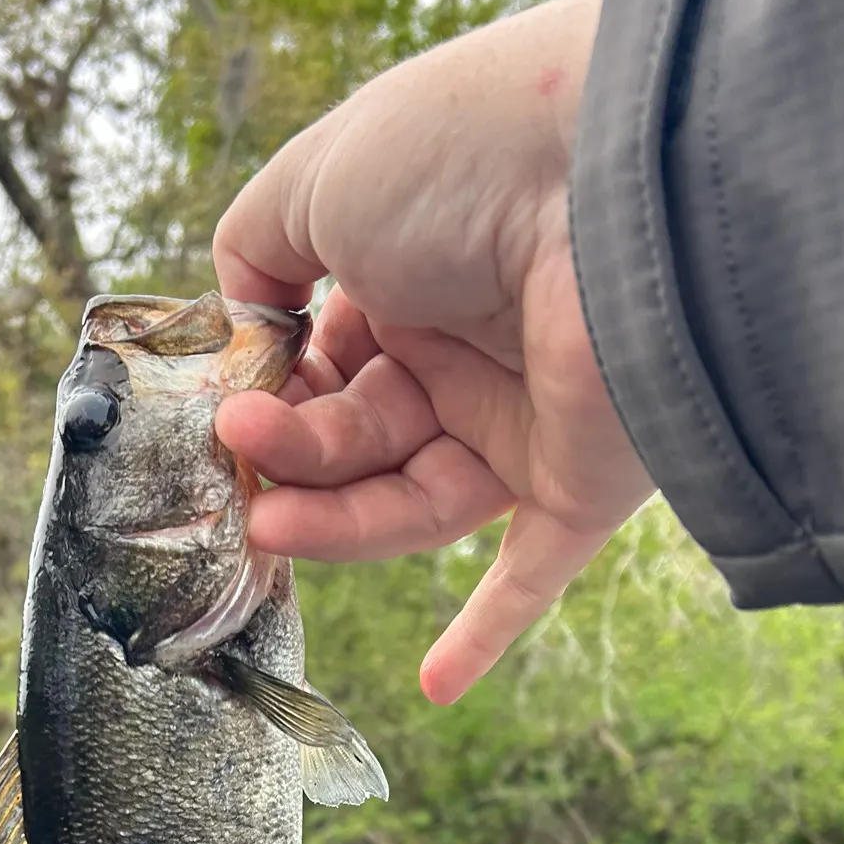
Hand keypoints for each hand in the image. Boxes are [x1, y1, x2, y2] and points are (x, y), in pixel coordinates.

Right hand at [213, 0, 654, 703]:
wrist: (616, 170)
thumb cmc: (459, 156)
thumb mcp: (318, 184)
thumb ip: (256, 248)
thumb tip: (242, 318)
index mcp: (413, 280)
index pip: (325, 365)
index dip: (272, 392)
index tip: (227, 406)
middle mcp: (470, 353)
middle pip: (359, 438)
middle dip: (294, 452)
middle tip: (242, 451)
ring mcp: (526, 422)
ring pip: (411, 505)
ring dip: (334, 522)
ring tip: (272, 519)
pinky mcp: (583, 484)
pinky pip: (534, 575)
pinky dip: (486, 633)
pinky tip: (436, 686)